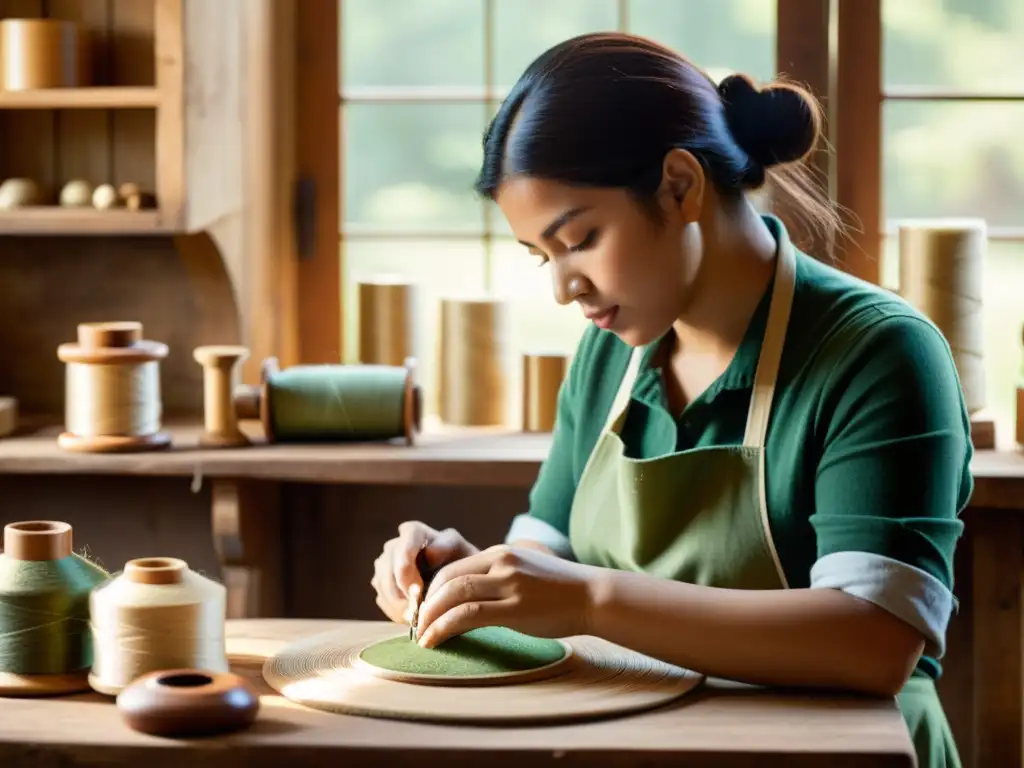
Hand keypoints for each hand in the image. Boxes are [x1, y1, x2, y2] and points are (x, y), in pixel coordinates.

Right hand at [371, 521, 478, 624]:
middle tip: (418, 613)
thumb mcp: (463, 551)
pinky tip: (414, 618)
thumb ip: (448, 547)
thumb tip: (428, 555)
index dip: (405, 570)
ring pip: (382, 586)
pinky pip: (382, 600)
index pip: (401, 547)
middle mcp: (394, 546)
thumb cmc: (463, 563)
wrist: (458, 581)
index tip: (418, 590)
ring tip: (419, 619)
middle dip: (401, 593)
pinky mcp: (381, 586)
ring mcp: (384, 566)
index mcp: (413, 532)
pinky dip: (396, 612)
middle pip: (387, 569)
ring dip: (398, 605)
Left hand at [414, 544, 597, 647]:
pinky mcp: (515, 608)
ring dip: (430, 618)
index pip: (452, 568)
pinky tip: (435, 641)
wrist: (592, 596)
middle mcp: (501, 563)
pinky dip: (444, 628)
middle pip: (447, 579)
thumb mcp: (524, 573)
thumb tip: (466, 600)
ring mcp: (508, 584)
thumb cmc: (559, 591)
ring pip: (454, 595)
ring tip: (420, 637)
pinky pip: (468, 615)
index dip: (430, 591)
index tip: (422, 612)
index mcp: (500, 554)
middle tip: (415, 626)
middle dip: (425, 605)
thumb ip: (497, 579)